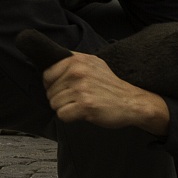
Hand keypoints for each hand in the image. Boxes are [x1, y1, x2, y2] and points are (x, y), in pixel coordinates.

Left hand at [41, 52, 169, 135]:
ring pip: (54, 104)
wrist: (130, 102)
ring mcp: (81, 88)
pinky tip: (82, 113)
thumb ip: (74, 62)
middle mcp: (78, 72)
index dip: (52, 84)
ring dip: (65, 108)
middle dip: (59, 98)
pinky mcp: (84, 105)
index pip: (47, 74)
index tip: (63, 88)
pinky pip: (62, 115)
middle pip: (49, 91)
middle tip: (76, 99)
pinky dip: (70, 117)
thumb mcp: (94, 64)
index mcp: (77, 60)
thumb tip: (51, 65)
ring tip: (80, 105)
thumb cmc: (111, 86)